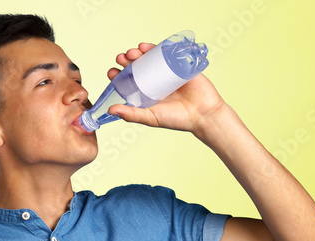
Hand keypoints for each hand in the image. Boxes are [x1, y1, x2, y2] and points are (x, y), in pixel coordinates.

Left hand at [107, 43, 226, 136]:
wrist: (204, 114)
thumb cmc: (177, 119)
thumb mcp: (151, 117)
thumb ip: (132, 114)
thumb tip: (110, 110)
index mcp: (147, 93)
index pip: (129, 81)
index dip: (119, 75)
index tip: (112, 72)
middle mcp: (156, 82)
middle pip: (138, 66)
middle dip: (127, 60)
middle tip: (122, 58)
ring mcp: (168, 72)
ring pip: (151, 58)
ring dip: (139, 52)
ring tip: (133, 52)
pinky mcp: (181, 65)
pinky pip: (168, 53)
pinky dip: (156, 47)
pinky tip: (147, 47)